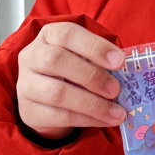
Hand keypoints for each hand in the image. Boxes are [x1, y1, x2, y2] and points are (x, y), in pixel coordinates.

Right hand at [16, 22, 126, 139]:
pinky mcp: (28, 111)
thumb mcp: (85, 58)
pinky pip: (59, 116)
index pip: (67, 34)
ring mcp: (26, 84)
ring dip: (92, 104)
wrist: (46, 99)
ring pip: (57, 93)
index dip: (94, 47)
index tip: (119, 61)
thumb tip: (128, 73)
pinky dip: (87, 119)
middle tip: (116, 89)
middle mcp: (32, 56)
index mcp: (49, 36)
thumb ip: (101, 61)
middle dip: (91, 76)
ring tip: (117, 112)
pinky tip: (105, 120)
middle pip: (56, 60)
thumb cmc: (72, 71)